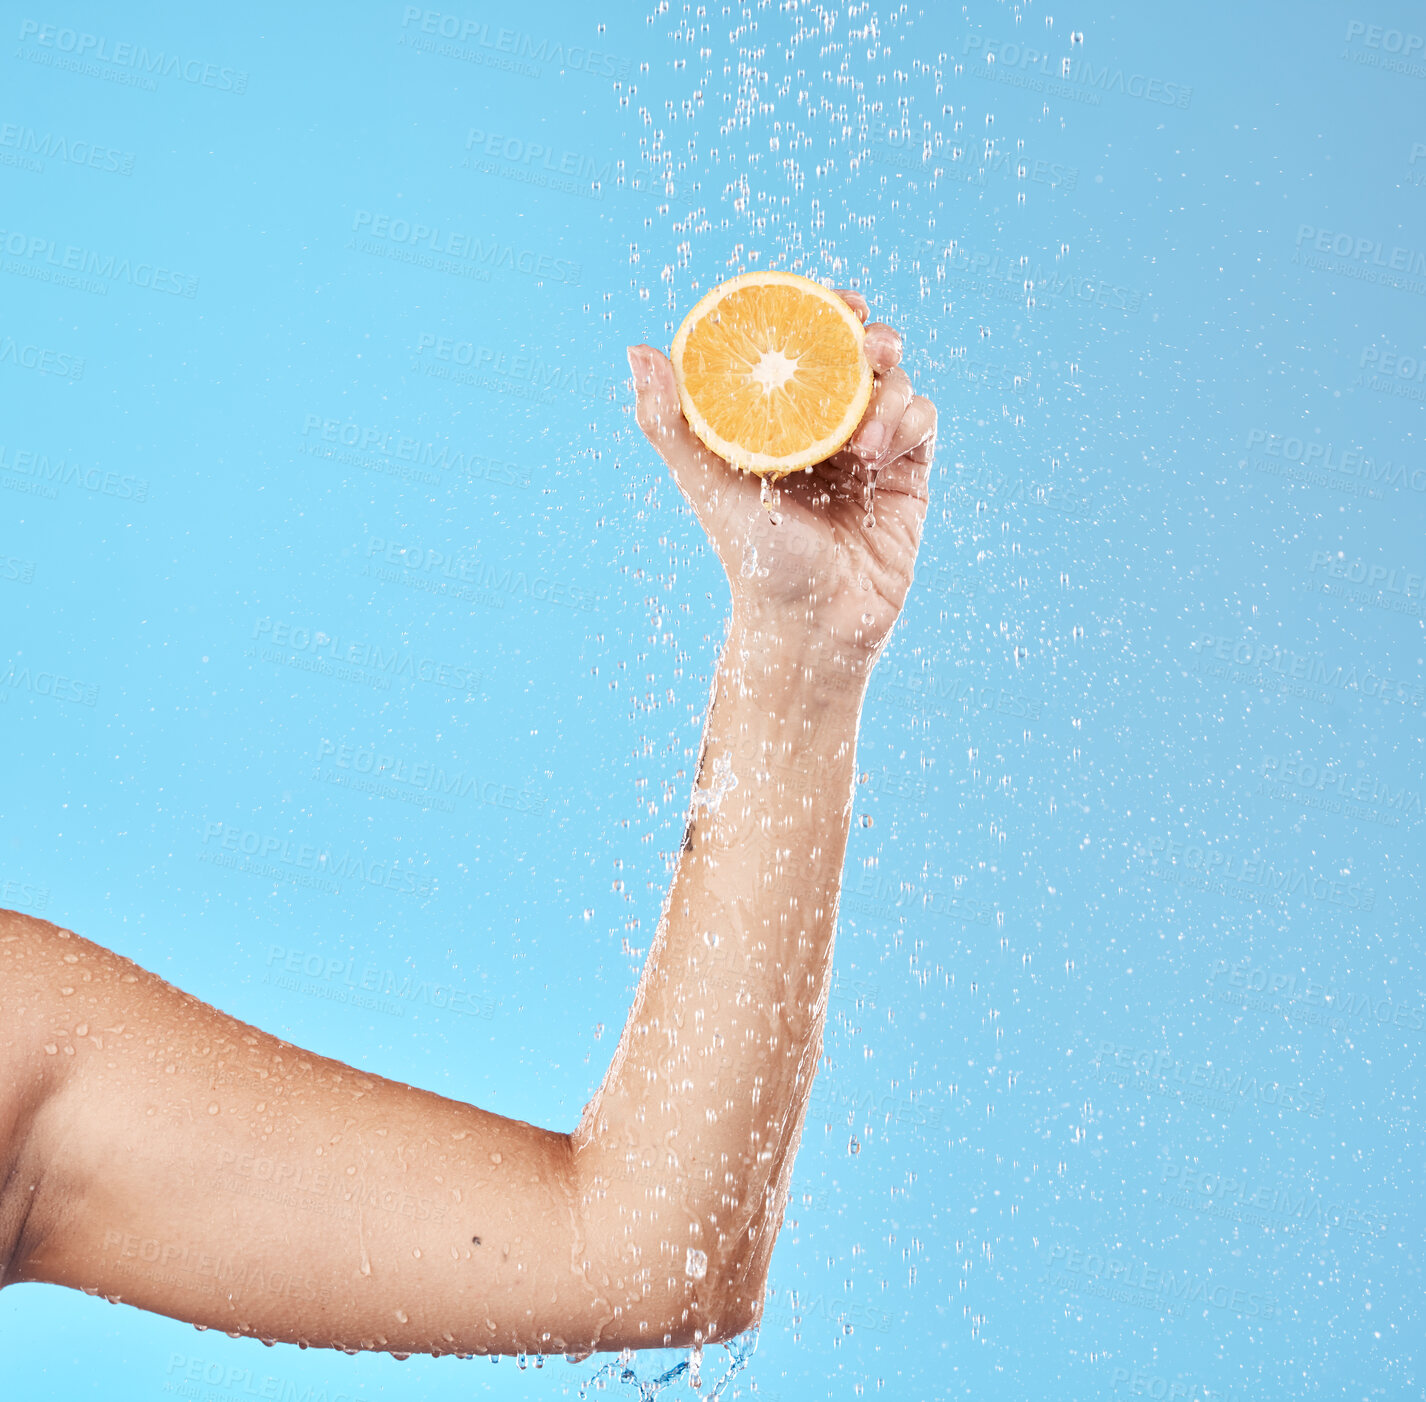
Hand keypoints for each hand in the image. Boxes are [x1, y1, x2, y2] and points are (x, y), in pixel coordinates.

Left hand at [627, 289, 935, 668]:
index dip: (819, 312)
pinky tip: (880, 453)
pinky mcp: (906, 475)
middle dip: (869, 335)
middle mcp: (825, 427)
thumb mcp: (706, 486)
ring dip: (885, 393)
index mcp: (778, 421)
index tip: (828, 300)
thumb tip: (637, 351)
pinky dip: (908, 421)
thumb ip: (670, 425)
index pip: (803, 347)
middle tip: (864, 341)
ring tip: (859, 443)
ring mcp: (869, 448)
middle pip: (858, 352)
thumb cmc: (753, 563)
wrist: (813, 627)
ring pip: (894, 382)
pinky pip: (921, 421)